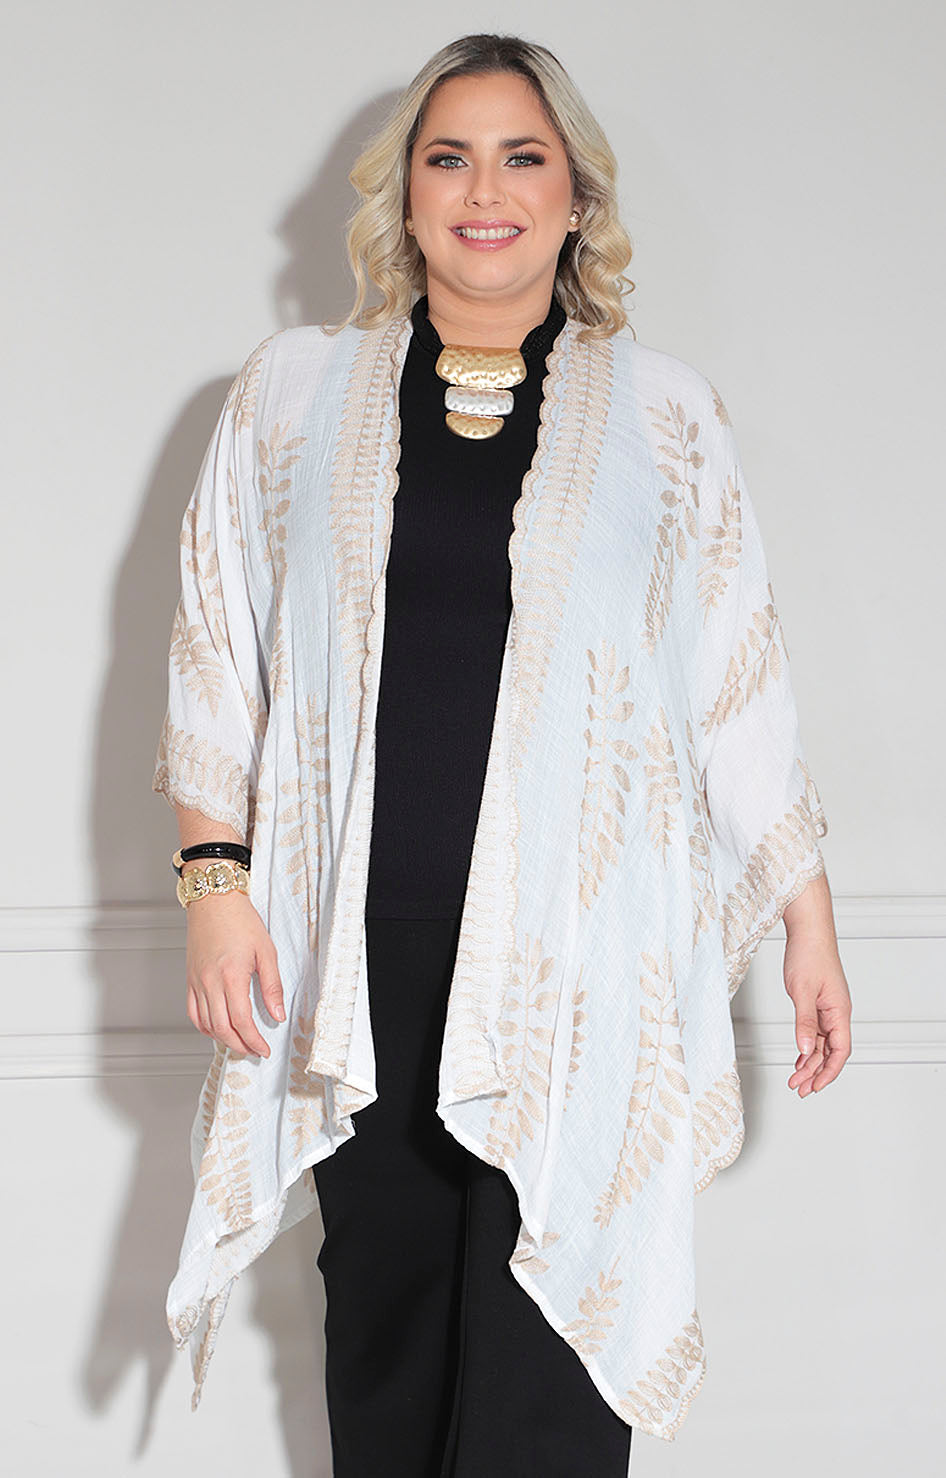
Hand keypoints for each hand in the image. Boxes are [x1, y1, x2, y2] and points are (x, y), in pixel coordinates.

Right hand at [184, 889, 285, 1057]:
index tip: (264, 1049)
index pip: (242, 1021)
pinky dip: (204, 1027)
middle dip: (240, 1046)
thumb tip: (278, 1014)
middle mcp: (210, 982)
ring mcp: (197, 981)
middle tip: (255, 1051)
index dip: (254, 1041)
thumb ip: (272, 986)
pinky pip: (193, 1012)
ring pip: (205, 1024)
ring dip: (222, 1039)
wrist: (214, 899)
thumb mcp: (266, 950)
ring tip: (239, 1043)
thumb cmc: (240, 919)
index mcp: (231, 976)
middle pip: (222, 1028)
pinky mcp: (190, 978)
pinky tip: (217, 1028)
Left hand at [783, 933, 851, 1096]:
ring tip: (795, 1078)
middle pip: (831, 1051)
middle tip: (800, 1088)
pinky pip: (815, 1032)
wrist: (808, 931)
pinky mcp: (818, 1003)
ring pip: (822, 1044)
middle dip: (816, 1072)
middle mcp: (837, 1012)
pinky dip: (807, 1046)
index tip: (815, 1086)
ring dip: (809, 1061)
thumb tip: (805, 1049)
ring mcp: (828, 1008)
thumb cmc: (809, 955)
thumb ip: (804, 1022)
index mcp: (839, 1011)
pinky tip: (798, 1056)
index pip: (840, 1051)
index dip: (829, 1072)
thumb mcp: (802, 991)